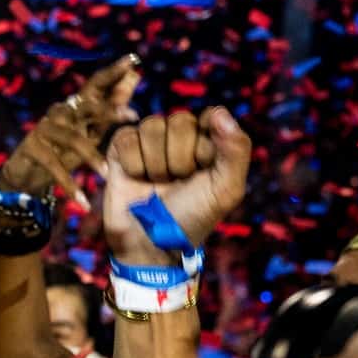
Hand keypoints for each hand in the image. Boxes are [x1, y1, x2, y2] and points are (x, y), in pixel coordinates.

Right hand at [0, 56, 140, 206]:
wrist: (26, 176)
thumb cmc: (64, 152)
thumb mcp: (91, 132)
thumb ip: (112, 107)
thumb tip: (135, 76)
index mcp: (77, 105)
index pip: (96, 85)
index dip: (113, 72)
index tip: (133, 59)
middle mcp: (61, 112)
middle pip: (85, 104)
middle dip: (107, 108)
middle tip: (131, 115)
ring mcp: (44, 128)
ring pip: (72, 139)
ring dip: (91, 157)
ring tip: (106, 174)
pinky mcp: (32, 148)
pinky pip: (54, 167)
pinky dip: (70, 187)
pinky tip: (84, 203)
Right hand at [100, 105, 251, 267]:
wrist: (149, 244)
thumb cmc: (192, 218)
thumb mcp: (225, 190)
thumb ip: (236, 150)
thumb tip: (220, 112)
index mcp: (210, 142)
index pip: (210, 116)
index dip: (205, 145)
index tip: (203, 171)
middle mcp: (180, 137)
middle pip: (180, 120)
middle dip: (179, 159)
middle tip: (178, 183)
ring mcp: (150, 141)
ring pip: (152, 126)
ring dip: (155, 164)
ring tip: (157, 184)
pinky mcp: (122, 149)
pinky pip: (127, 138)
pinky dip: (133, 165)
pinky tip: (137, 180)